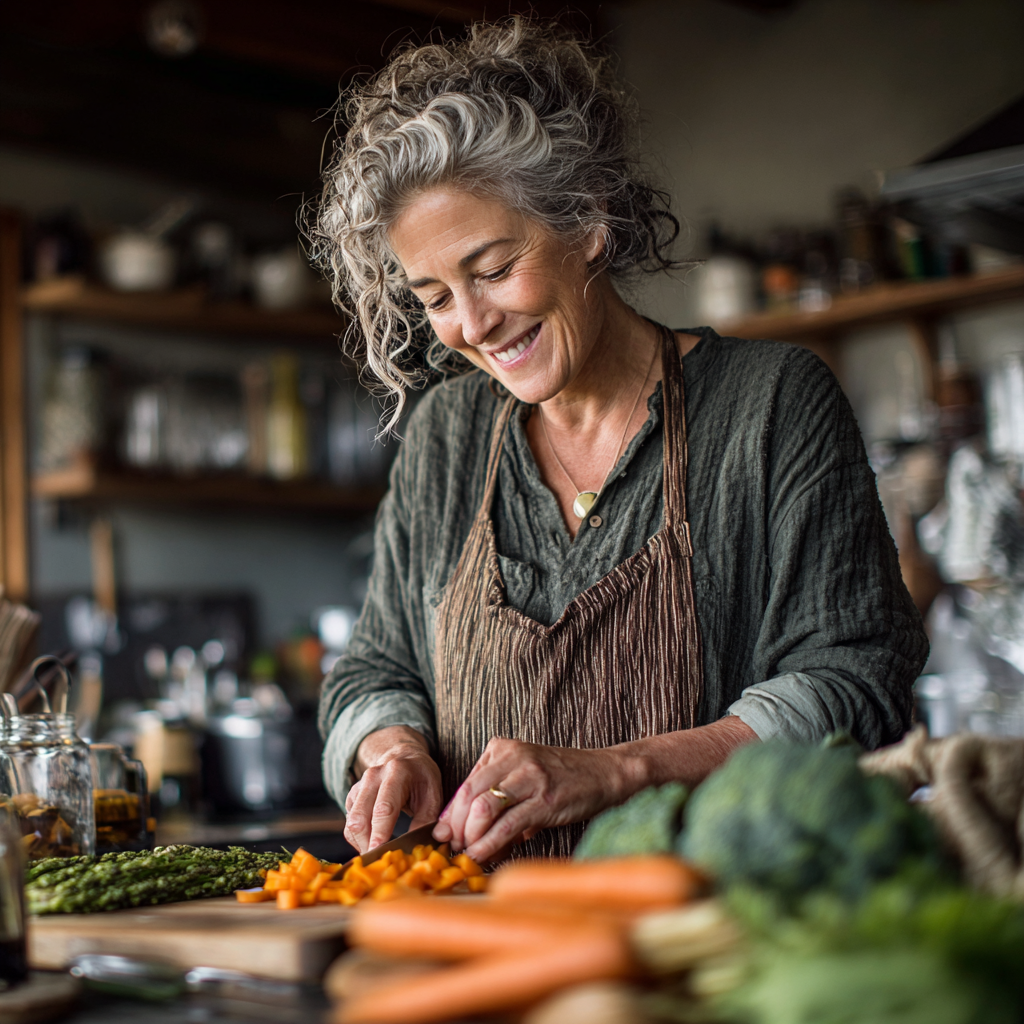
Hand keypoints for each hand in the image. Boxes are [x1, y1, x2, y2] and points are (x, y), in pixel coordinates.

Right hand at [344, 726, 442, 852]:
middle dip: (368, 844)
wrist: (404, 759)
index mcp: (397, 772)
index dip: (380, 833)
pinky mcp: (352, 796)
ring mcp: (359, 785)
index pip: (384, 807)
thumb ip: (426, 820)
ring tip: (380, 857)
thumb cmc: (422, 780)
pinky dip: (360, 840)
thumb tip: (418, 848)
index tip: (380, 854)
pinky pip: (350, 825)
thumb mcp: (434, 795)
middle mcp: (373, 776)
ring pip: (352, 824)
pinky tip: (375, 844)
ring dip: (363, 845)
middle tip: (381, 865)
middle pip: (361, 818)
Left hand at [431, 738, 627, 863]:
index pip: (465, 784)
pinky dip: (490, 844)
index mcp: (501, 748)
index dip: (449, 813)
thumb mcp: (521, 777)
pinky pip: (508, 825)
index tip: (442, 835)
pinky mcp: (544, 798)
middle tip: (453, 848)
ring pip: (484, 809)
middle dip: (456, 827)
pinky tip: (483, 856)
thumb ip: (494, 798)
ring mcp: (529, 776)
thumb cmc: (560, 777)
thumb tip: (464, 834)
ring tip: (469, 853)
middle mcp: (512, 757)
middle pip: (468, 795)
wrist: (602, 773)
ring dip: (471, 837)